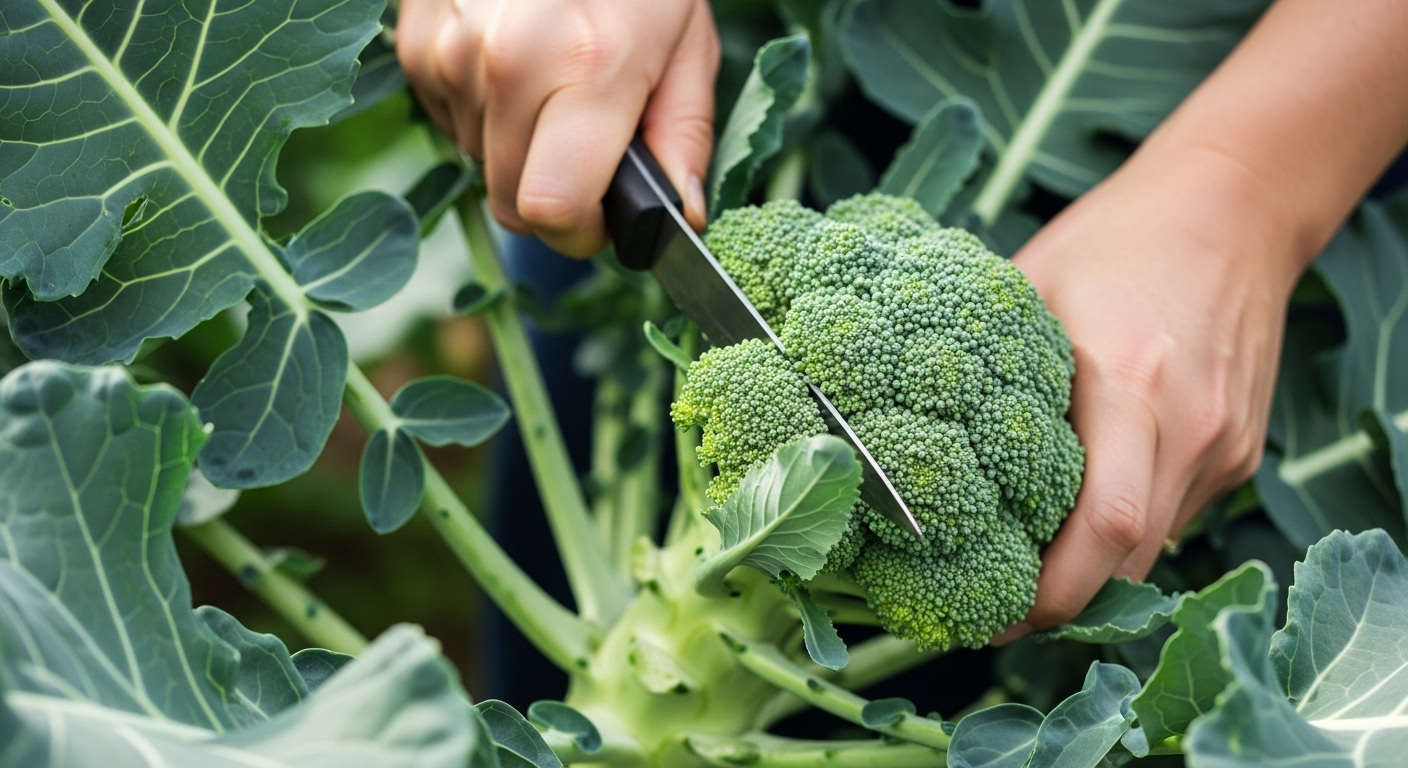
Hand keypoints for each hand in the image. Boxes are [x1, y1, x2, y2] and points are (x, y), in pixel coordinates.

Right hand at [397, 0, 718, 255]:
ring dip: (518, 148)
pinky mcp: (414, 39)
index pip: (551, 211)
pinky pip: (448, 119)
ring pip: (478, 162)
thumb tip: (680, 216)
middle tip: (588, 151)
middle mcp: (507, 63)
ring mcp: (450, 49)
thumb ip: (685, 135)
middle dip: (553, 197)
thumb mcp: (688, 40)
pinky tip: (514, 60)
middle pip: (510, 203)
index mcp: (588, 69)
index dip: (582, 232)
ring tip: (554, 82)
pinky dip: (482, 110)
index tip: (605, 215)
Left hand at [995, 145, 1313, 641]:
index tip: (990, 615)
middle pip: (1129, 560)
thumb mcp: (1031, 285)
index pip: (1105, 524)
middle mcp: (1189, 427)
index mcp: (1131, 384)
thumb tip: (911, 422)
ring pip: (1153, 549)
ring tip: (1021, 574)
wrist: (1235, 205)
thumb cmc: (1118, 238)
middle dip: (1059, 603)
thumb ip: (988, 364)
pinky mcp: (1240, 450)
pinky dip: (1123, 534)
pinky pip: (1173, 516)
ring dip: (1090, 573)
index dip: (1051, 590)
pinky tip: (1075, 516)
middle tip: (987, 615)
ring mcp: (1225, 444)